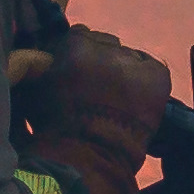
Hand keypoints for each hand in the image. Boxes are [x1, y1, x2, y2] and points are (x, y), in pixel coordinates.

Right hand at [22, 28, 170, 175]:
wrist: (89, 158)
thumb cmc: (55, 129)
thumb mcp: (36, 87)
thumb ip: (44, 63)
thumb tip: (50, 56)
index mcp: (75, 45)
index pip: (81, 35)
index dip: (81, 55)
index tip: (80, 71)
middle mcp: (106, 47)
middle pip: (107, 44)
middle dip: (102, 61)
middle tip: (99, 87)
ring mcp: (134, 62)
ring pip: (130, 58)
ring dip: (124, 72)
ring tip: (120, 98)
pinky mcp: (157, 77)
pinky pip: (152, 70)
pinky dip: (147, 81)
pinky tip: (137, 98)